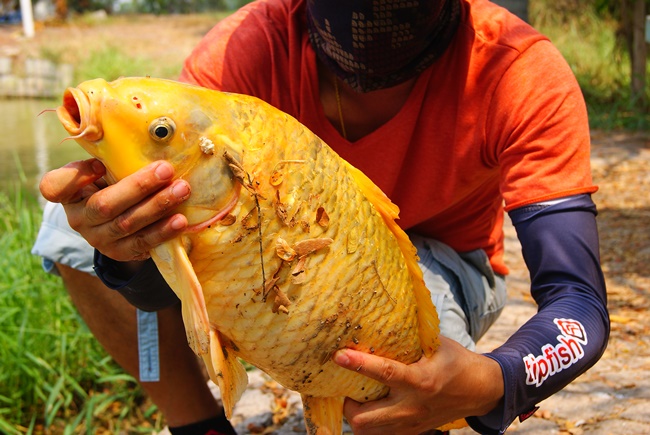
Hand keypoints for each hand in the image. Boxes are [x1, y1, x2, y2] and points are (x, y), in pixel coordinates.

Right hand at [39, 158, 190, 261]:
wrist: (116, 223)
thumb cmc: (111, 185)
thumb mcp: (103, 172)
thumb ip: (112, 160)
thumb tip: (148, 141)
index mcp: (69, 194)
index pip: (54, 187)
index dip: (75, 177)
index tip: (99, 165)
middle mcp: (79, 218)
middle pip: (105, 205)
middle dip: (138, 186)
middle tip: (166, 170)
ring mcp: (99, 239)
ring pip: (128, 224)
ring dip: (157, 206)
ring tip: (181, 190)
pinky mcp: (120, 253)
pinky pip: (143, 243)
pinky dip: (163, 231)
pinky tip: (180, 220)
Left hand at [332, 336, 503, 434]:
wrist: (479, 390)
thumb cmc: (455, 361)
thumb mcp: (436, 344)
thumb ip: (408, 338)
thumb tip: (379, 319)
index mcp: (421, 380)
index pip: (385, 373)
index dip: (359, 364)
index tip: (339, 356)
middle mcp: (413, 406)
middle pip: (365, 418)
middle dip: (348, 403)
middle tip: (346, 387)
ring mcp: (411, 423)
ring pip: (369, 431)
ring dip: (357, 415)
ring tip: (356, 398)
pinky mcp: (412, 432)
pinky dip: (371, 423)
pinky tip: (371, 406)